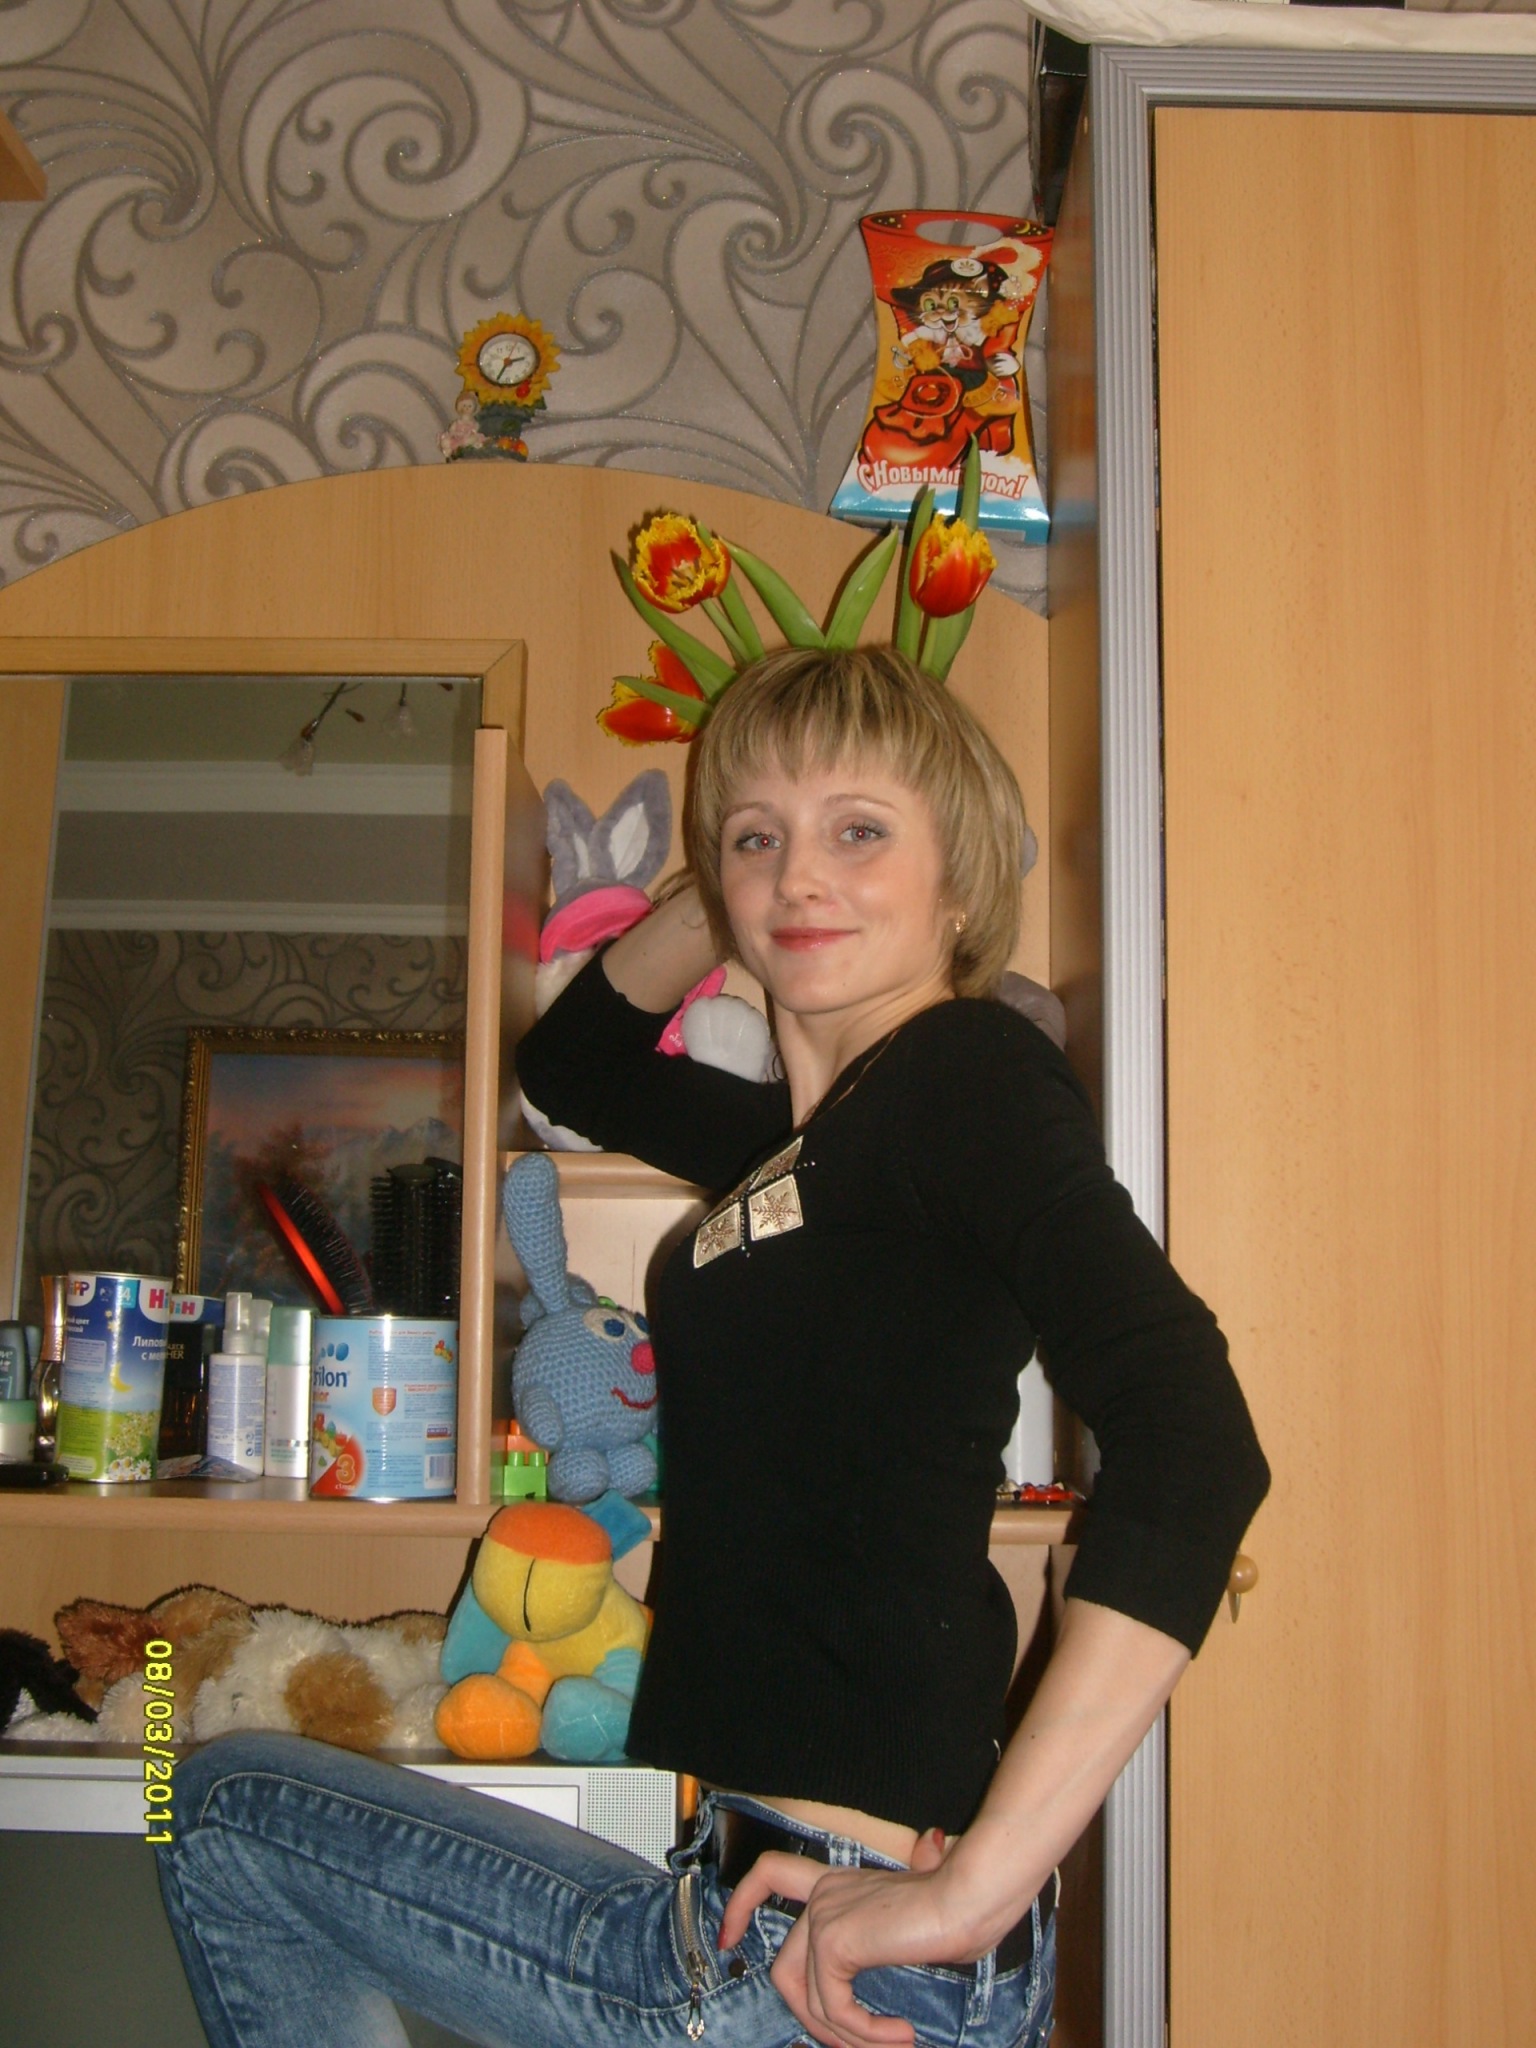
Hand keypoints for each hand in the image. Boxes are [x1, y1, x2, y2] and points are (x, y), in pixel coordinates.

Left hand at [716, 1829, 970, 2047]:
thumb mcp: (916, 1920)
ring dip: (848, 2038)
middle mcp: (826, 1894)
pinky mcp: (833, 1940)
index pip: (772, 1873)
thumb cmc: (960, 1905)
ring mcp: (825, 1914)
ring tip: (890, 2045)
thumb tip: (922, 1871)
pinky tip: (899, 2035)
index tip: (727, 1937)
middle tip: (850, 2043)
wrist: (972, 1897)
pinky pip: (834, 2008)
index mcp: (841, 1885)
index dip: (741, 1903)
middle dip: (811, 2020)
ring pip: (808, 1999)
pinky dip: (864, 2034)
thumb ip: (895, 1919)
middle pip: (784, 1969)